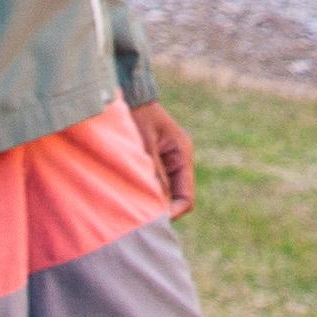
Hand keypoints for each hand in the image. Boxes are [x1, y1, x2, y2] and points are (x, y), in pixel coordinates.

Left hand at [132, 99, 197, 214]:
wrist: (130, 95)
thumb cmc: (137, 115)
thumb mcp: (144, 145)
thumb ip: (154, 173)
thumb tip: (159, 205)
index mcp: (182, 155)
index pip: (186, 197)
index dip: (173, 212)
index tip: (154, 221)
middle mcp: (179, 160)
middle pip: (177, 198)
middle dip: (162, 209)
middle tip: (140, 218)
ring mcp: (169, 160)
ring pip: (165, 192)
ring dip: (153, 200)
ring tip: (132, 205)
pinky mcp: (157, 160)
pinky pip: (156, 183)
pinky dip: (146, 191)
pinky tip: (130, 193)